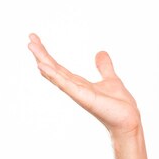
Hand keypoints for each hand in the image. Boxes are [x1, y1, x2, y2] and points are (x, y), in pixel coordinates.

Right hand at [27, 33, 141, 137]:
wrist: (128, 120)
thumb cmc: (119, 105)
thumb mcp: (111, 79)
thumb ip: (104, 67)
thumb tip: (101, 53)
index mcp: (80, 84)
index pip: (59, 67)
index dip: (47, 55)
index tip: (36, 40)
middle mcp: (75, 88)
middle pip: (54, 69)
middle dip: (41, 54)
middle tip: (30, 38)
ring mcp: (78, 93)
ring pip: (56, 74)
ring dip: (43, 61)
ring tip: (31, 46)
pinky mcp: (83, 98)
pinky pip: (66, 85)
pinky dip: (54, 75)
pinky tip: (42, 66)